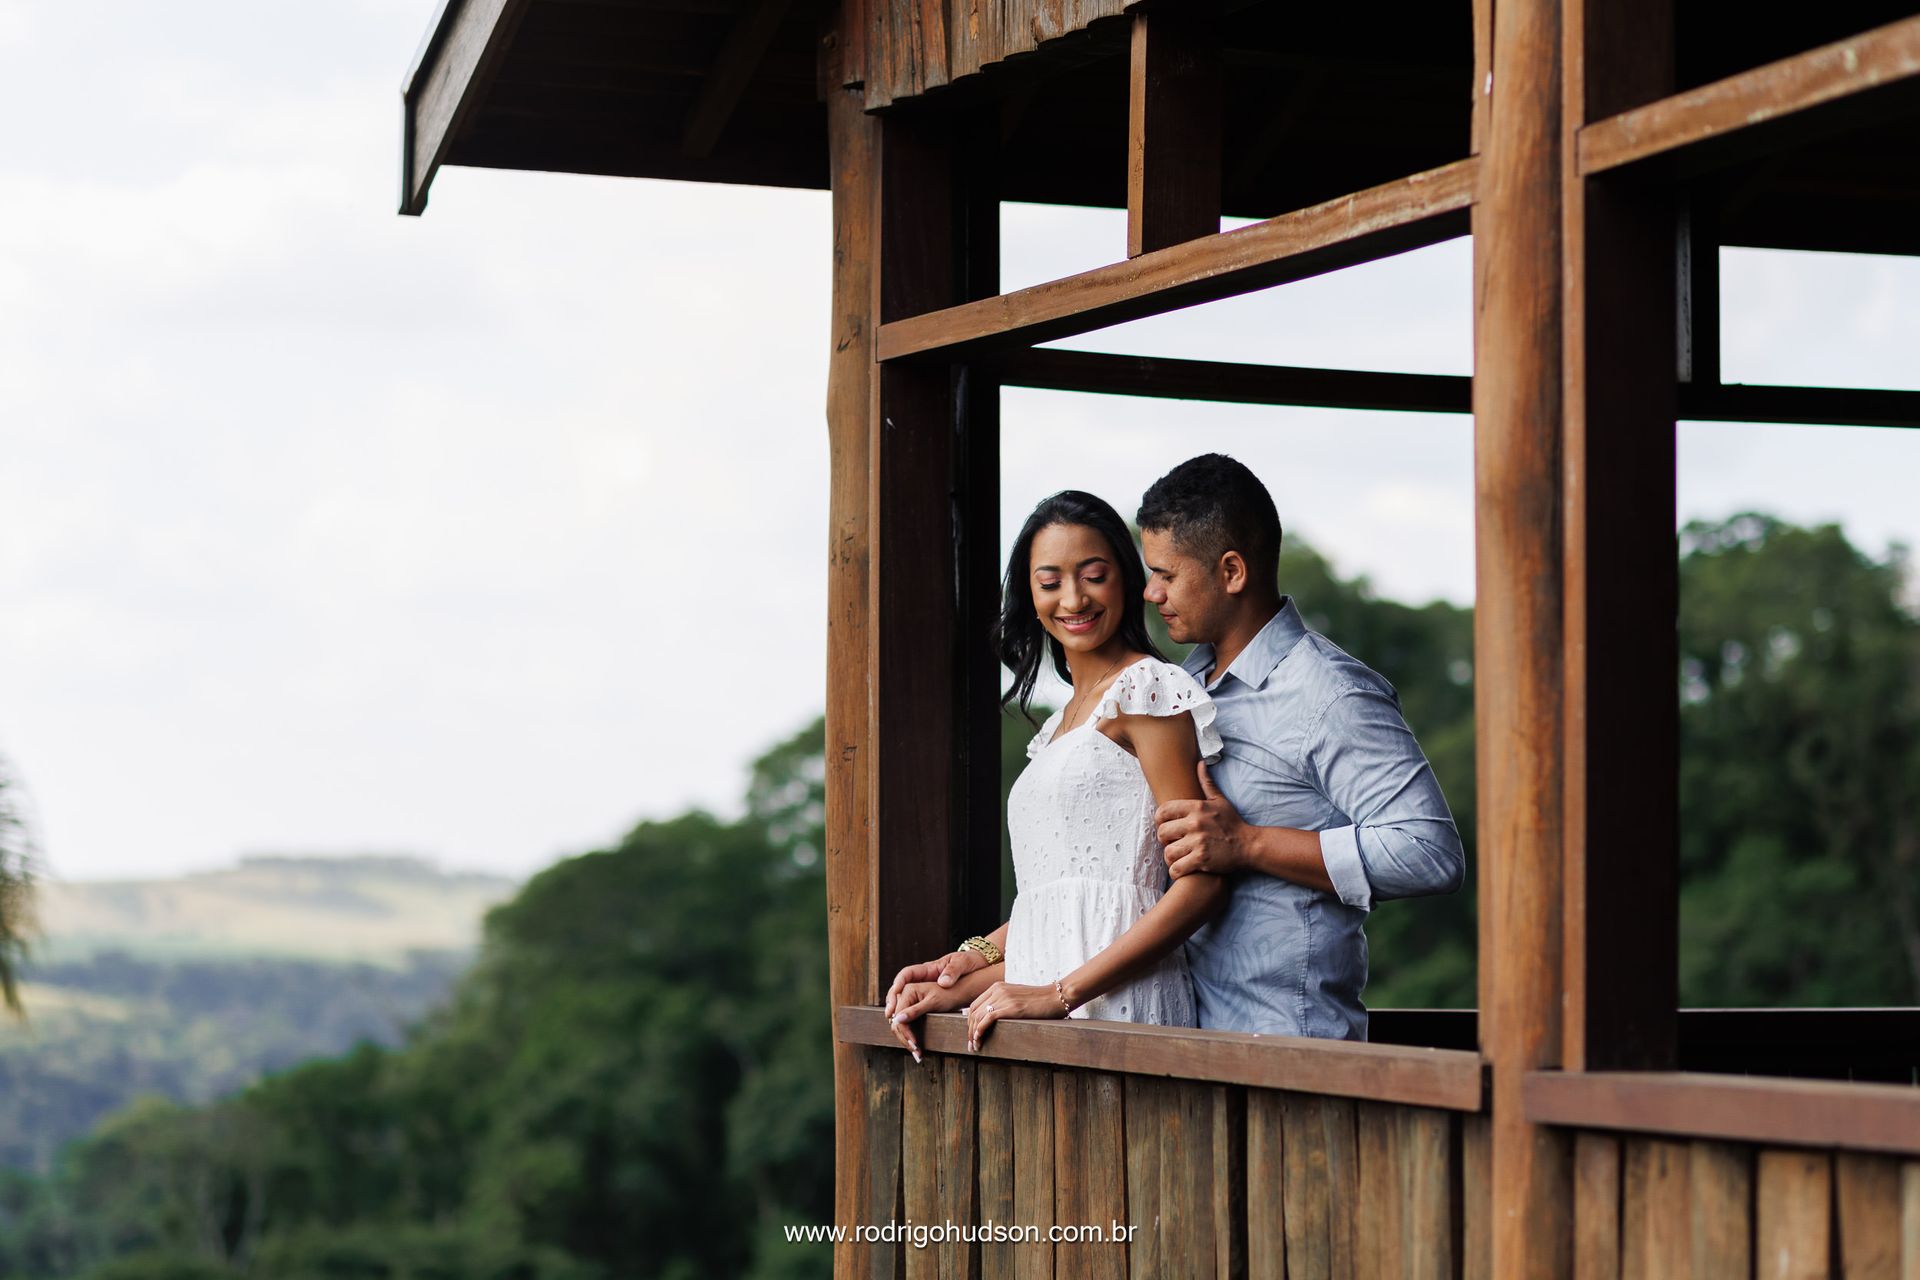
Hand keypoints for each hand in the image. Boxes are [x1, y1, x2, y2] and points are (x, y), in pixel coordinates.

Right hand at [884, 949, 988, 1021]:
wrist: (977, 967)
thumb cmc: (968, 962)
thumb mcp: (962, 963)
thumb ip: (952, 971)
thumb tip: (942, 982)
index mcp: (928, 969)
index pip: (907, 973)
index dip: (898, 983)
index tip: (895, 992)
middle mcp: (922, 980)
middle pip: (899, 989)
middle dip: (892, 1001)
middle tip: (890, 1014)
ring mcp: (924, 991)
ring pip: (903, 1001)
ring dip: (898, 1013)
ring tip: (896, 1026)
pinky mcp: (928, 1001)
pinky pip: (913, 1009)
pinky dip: (908, 1019)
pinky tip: (907, 1029)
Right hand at [887, 980, 970, 1060]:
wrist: (958, 994)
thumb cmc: (948, 995)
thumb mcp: (933, 1003)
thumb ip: (915, 1010)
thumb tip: (898, 1020)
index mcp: (907, 990)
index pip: (898, 1015)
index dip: (904, 1032)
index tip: (914, 1044)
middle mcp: (904, 996)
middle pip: (896, 1022)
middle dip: (904, 1039)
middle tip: (915, 1052)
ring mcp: (907, 1004)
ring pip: (899, 1026)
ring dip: (906, 1040)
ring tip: (916, 1052)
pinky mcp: (911, 1011)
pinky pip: (905, 1025)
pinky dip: (909, 1036)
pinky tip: (916, 1046)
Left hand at [964, 980, 1065, 1050]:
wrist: (1057, 996)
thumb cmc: (1040, 1000)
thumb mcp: (1017, 996)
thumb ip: (1004, 1002)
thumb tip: (992, 1017)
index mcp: (997, 986)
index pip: (975, 1005)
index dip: (969, 1022)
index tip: (971, 1035)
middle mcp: (997, 990)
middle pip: (973, 1012)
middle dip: (969, 1030)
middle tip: (971, 1045)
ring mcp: (1003, 997)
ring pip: (978, 1017)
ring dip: (973, 1034)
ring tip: (975, 1047)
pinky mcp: (1010, 1007)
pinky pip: (987, 1019)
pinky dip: (979, 1031)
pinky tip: (979, 1040)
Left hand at [1156, 760, 1249, 878]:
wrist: (1249, 845)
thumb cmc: (1232, 823)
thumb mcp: (1220, 800)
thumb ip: (1206, 782)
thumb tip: (1200, 763)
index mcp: (1196, 807)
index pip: (1163, 811)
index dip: (1159, 820)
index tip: (1166, 826)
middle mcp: (1195, 823)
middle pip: (1162, 833)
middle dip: (1164, 840)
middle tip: (1172, 843)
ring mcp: (1198, 842)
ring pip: (1168, 852)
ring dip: (1170, 858)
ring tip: (1177, 857)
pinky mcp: (1202, 859)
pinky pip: (1177, 868)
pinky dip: (1176, 871)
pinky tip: (1181, 869)